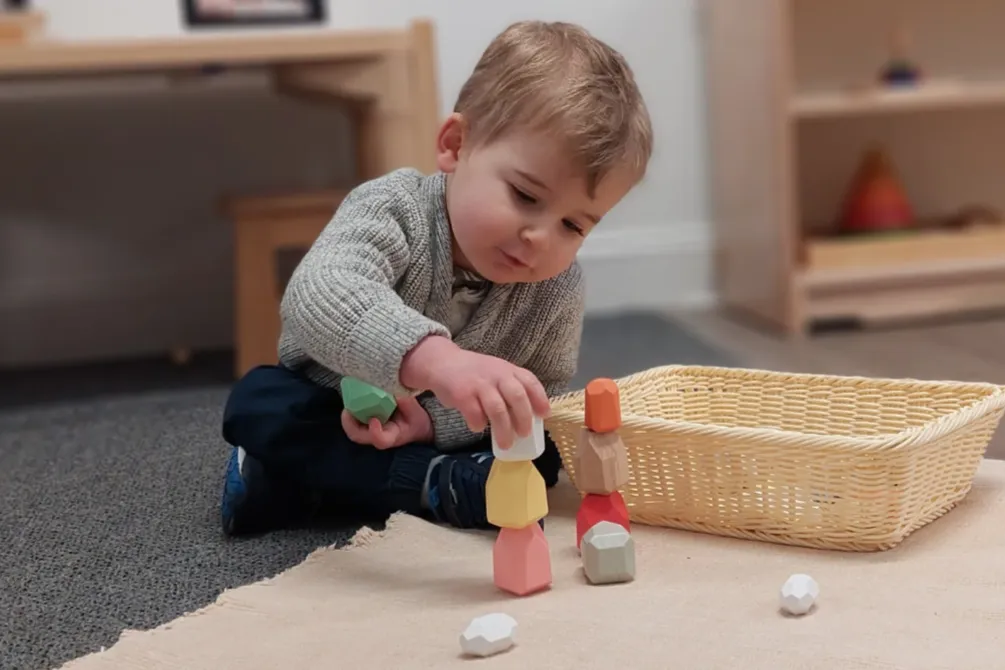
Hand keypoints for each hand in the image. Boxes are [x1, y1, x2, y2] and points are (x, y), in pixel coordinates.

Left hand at [341, 393, 432, 448]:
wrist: (417, 428)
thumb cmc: (416, 421)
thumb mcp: (416, 411)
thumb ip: (406, 402)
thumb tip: (394, 391)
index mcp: (393, 436)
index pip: (381, 440)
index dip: (375, 432)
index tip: (374, 420)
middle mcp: (379, 437)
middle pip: (359, 437)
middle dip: (350, 424)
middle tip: (347, 410)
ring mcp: (371, 433)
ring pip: (354, 431)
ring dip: (348, 418)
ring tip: (348, 401)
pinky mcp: (367, 426)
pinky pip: (354, 422)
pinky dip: (351, 412)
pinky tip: (352, 398)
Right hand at [400, 335, 550, 449]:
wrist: (441, 362)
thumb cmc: (473, 373)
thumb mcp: (495, 372)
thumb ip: (510, 387)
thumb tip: (527, 417)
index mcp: (507, 369)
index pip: (530, 381)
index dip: (540, 399)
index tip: (544, 415)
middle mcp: (496, 374)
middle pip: (517, 397)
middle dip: (524, 419)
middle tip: (524, 434)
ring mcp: (479, 384)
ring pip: (498, 410)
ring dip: (504, 430)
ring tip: (506, 443)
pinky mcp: (462, 394)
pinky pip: (475, 415)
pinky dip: (479, 425)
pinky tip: (478, 427)